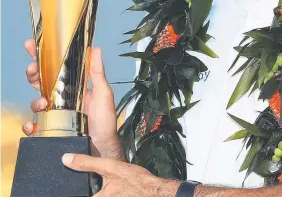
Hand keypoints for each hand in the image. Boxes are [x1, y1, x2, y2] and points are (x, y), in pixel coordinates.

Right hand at [22, 39, 124, 160]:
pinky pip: (35, 125)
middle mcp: (62, 97)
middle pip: (41, 81)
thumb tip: (96, 49)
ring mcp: (56, 113)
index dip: (42, 57)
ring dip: (35, 100)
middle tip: (34, 69)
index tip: (32, 45)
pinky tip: (34, 125)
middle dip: (33, 73)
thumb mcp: (104, 92)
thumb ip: (97, 72)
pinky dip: (30, 125)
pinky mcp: (52, 128)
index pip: (56, 68)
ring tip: (44, 103)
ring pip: (36, 101)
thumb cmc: (105, 118)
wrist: (103, 144)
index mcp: (73, 85)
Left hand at [62, 154, 179, 196]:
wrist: (156, 192)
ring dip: (95, 190)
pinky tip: (107, 189)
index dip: (69, 190)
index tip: (56, 189)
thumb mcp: (111, 167)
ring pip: (97, 195)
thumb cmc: (136, 182)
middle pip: (87, 195)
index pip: (76, 194)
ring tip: (98, 185)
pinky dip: (101, 192)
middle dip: (81, 188)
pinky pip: (103, 196)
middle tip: (80, 184)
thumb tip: (66, 159)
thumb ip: (87, 163)